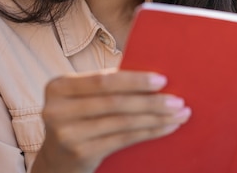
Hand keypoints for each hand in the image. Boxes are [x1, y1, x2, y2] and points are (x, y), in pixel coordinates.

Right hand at [31, 68, 190, 172]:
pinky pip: (123, 139)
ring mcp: (66, 134)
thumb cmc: (80, 119)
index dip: (134, 80)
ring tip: (179, 114)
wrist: (57, 161)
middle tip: (178, 100)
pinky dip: (150, 132)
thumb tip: (154, 76)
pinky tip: (167, 127)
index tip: (163, 80)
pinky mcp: (80, 153)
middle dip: (151, 101)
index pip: (103, 80)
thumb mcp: (82, 98)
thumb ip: (106, 85)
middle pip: (115, 102)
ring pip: (123, 122)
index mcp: (58, 86)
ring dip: (156, 117)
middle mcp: (56, 110)